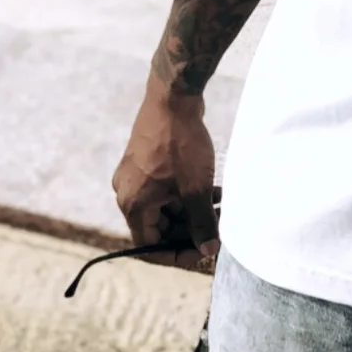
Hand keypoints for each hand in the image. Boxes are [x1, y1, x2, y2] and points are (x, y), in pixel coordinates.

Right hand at [112, 71, 220, 271]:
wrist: (173, 97)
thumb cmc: (180, 144)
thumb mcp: (195, 188)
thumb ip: (202, 222)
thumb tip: (209, 250)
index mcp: (133, 205)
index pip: (151, 245)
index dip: (177, 254)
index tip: (203, 253)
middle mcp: (128, 192)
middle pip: (159, 226)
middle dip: (191, 229)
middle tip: (219, 228)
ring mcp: (137, 175)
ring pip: (166, 205)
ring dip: (193, 209)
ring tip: (223, 207)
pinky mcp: (147, 160)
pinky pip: (167, 187)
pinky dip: (188, 192)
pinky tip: (216, 190)